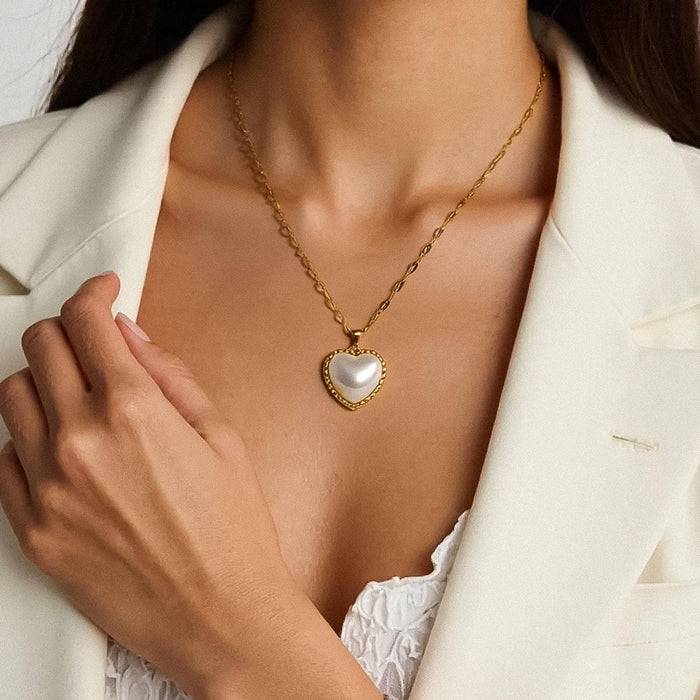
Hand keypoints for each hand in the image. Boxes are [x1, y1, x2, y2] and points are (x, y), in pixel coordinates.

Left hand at [0, 271, 305, 696]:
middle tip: (92, 341)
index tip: (104, 291)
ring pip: (11, 396)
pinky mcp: (30, 530)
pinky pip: (2, 459)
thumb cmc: (232, 530)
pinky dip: (27, 439)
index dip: (95, 293)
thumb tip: (131, 336)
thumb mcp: (221, 435)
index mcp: (135, 410)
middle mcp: (79, 441)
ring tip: (78, 396)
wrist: (220, 615)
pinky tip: (64, 449)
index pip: (88, 321)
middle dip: (67, 330)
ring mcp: (46, 488)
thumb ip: (170, 374)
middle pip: (41, 347)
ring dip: (42, 381)